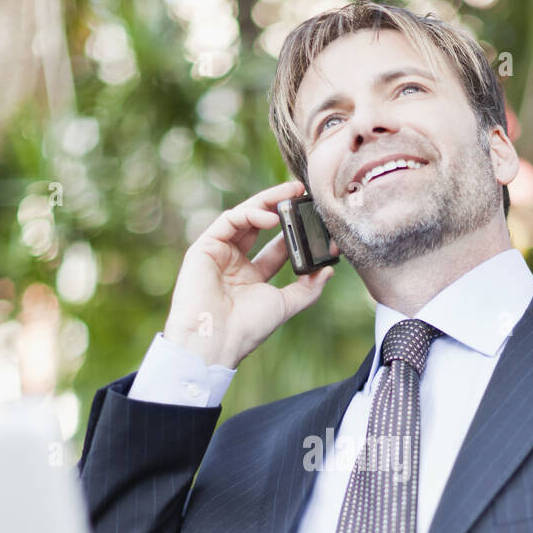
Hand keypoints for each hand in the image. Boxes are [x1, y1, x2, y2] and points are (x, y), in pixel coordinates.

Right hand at [163, 180, 337, 368]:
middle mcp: (233, 264)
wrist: (215, 340)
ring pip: (244, 217)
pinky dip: (251, 214)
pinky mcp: (204, 247)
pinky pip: (229, 221)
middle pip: (258, 226)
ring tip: (291, 195)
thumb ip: (308, 288)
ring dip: (267, 202)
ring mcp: (218, 254)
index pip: (276, 247)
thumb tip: (328, 270)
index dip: (294, 231)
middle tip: (301, 192)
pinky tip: (271, 217)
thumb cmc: (247, 328)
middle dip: (280, 206)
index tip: (314, 219)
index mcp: (251, 279)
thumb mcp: (285, 305)